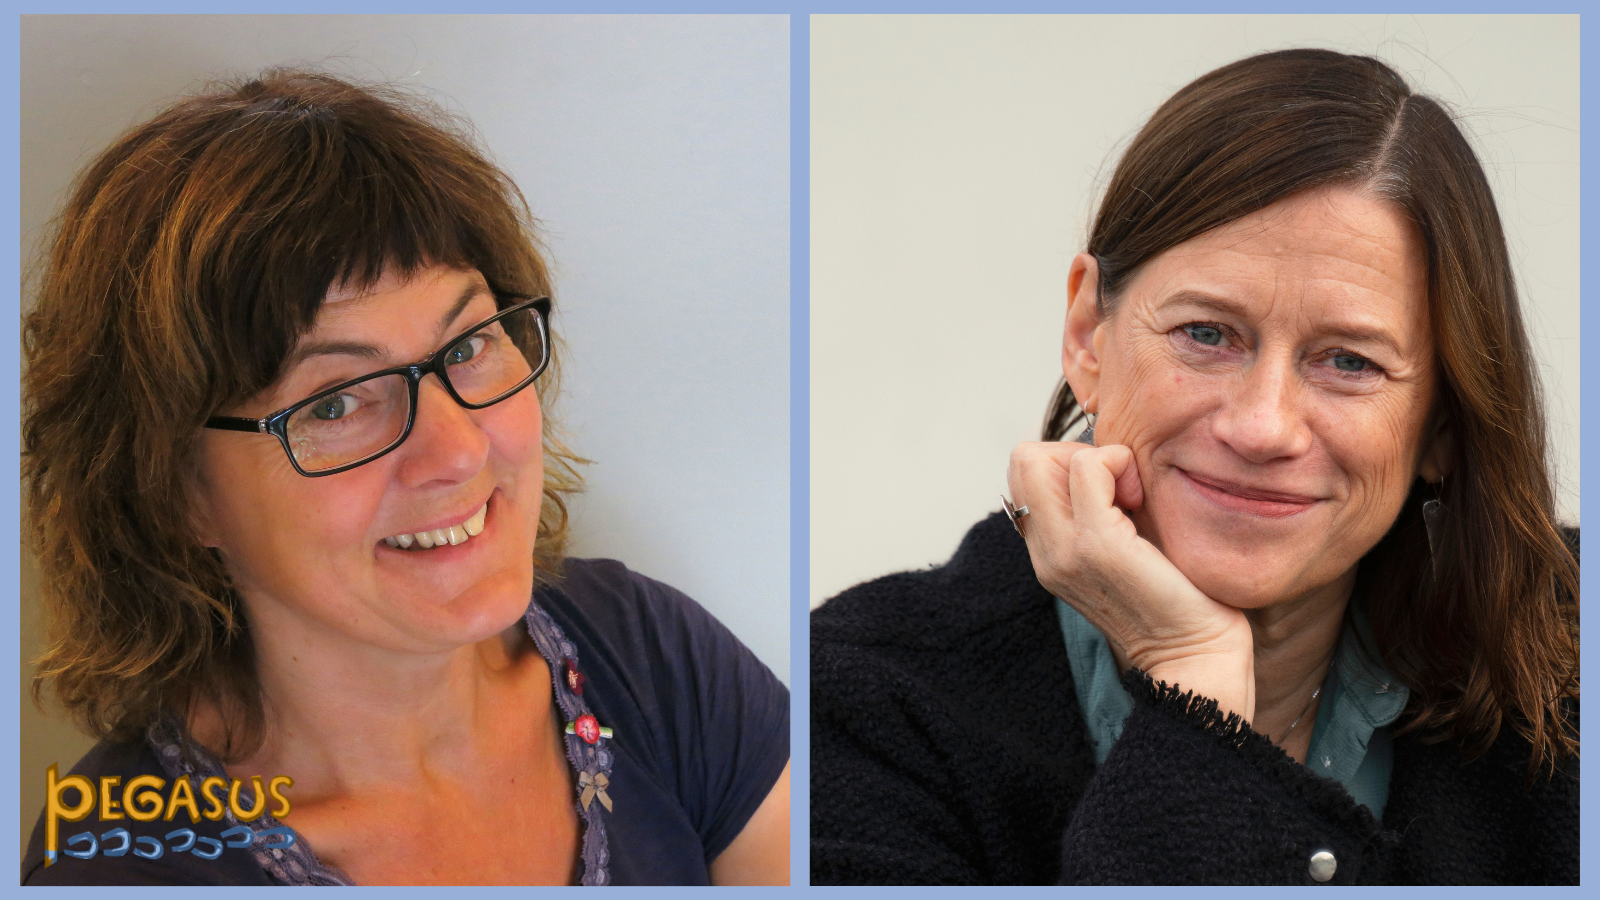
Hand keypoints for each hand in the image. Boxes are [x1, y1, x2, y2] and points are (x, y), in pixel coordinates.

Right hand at [1007, 442, 1255, 721]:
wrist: (1195, 658)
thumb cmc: (1178, 599)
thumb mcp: (1126, 546)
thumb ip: (1103, 508)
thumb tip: (1106, 457)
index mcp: (1049, 553)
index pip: (1024, 474)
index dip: (1068, 464)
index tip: (1114, 493)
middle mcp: (1046, 552)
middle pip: (1023, 459)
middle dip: (1075, 454)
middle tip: (1121, 489)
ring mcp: (1065, 550)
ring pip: (1039, 457)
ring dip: (1096, 459)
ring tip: (1132, 497)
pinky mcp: (1097, 545)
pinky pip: (1087, 467)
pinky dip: (1117, 462)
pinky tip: (1141, 498)